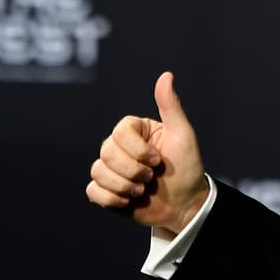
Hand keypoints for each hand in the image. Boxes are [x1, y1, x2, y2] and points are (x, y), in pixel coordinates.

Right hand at [86, 71, 209, 235]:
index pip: (120, 133)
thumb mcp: (183, 135)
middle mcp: (119, 146)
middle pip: (107, 153)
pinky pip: (92, 190)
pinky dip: (111, 198)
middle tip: (151, 178)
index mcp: (135, 130)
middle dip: (134, 171)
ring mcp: (111, 168)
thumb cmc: (187, 168)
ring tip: (141, 191)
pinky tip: (127, 201)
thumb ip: (171, 106)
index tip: (159, 160)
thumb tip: (166, 75)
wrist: (184, 205)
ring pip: (98, 171)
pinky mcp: (106, 190)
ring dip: (124, 186)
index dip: (138, 150)